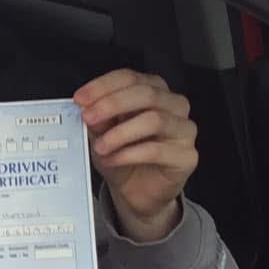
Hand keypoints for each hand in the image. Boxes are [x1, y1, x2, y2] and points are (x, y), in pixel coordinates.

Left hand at [74, 68, 197, 241]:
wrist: (137, 191)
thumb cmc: (123, 155)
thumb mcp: (102, 133)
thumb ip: (98, 118)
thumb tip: (87, 107)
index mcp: (153, 91)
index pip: (130, 77)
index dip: (103, 85)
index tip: (81, 98)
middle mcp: (173, 106)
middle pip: (146, 93)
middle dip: (112, 104)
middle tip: (88, 117)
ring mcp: (184, 130)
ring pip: (155, 120)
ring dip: (120, 132)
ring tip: (100, 146)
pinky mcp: (187, 156)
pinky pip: (157, 150)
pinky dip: (129, 154)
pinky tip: (113, 159)